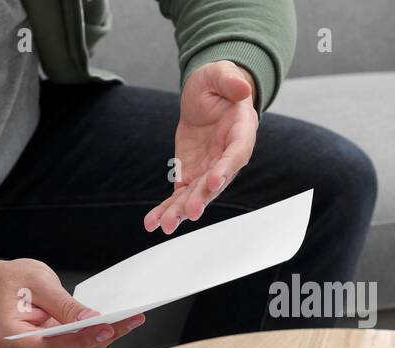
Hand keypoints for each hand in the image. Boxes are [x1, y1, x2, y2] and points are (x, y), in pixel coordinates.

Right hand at [0, 254, 144, 347]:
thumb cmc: (11, 284)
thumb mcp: (38, 284)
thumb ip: (64, 306)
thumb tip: (90, 320)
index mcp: (10, 338)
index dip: (79, 341)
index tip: (106, 328)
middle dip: (100, 337)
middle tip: (129, 319)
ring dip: (102, 340)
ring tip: (128, 320)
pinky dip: (94, 340)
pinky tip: (113, 326)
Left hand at [144, 60, 257, 234]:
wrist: (205, 97)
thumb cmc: (217, 84)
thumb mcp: (219, 74)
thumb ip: (229, 79)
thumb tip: (243, 87)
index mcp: (240, 132)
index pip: (236, 154)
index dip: (226, 169)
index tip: (214, 182)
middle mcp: (226, 157)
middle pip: (215, 183)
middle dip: (202, 198)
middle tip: (191, 212)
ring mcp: (208, 170)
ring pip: (195, 195)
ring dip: (181, 211)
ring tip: (165, 225)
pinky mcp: (190, 175)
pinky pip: (178, 196)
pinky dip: (165, 209)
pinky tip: (151, 223)